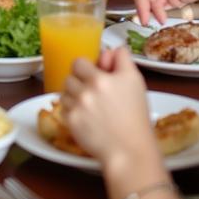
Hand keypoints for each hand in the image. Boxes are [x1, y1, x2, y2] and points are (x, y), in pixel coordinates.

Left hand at [60, 47, 156, 167]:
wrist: (130, 150)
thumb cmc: (135, 116)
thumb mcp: (135, 82)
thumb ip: (123, 60)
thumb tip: (112, 49)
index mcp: (101, 79)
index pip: (78, 62)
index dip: (85, 68)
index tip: (92, 75)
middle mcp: (86, 92)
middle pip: (69, 76)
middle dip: (79, 82)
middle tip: (91, 91)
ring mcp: (77, 108)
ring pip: (64, 92)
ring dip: (73, 96)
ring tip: (89, 105)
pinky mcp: (71, 122)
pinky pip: (63, 108)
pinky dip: (71, 111)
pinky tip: (85, 117)